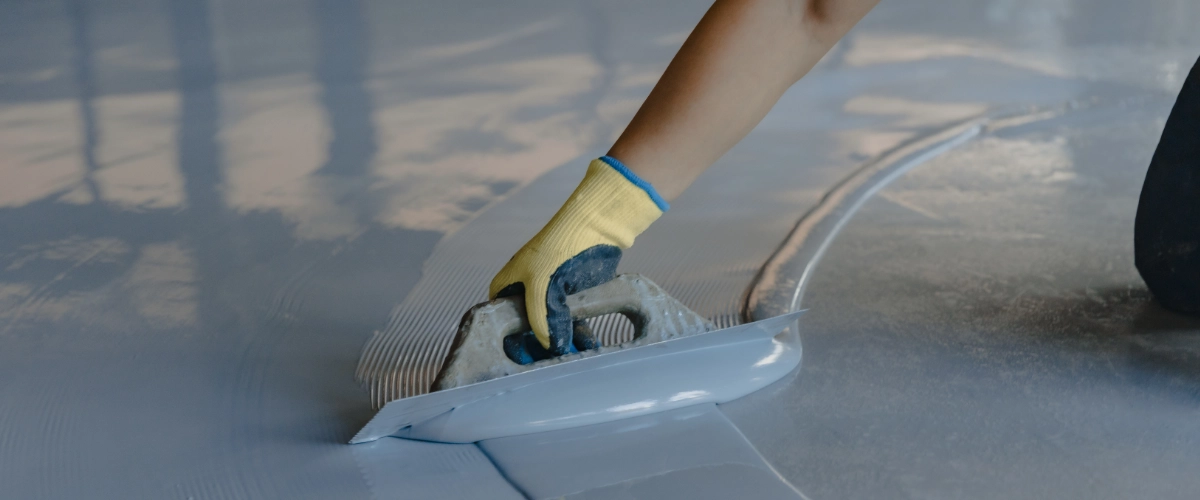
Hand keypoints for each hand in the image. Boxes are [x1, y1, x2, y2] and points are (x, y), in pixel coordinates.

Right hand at [490, 157, 668, 362]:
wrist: (597, 226)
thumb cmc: (561, 249)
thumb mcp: (544, 288)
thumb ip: (543, 322)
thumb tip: (551, 348)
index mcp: (506, 287)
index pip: (501, 325)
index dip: (513, 345)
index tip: (526, 364)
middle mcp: (524, 293)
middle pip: (527, 331)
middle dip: (542, 348)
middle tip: (554, 365)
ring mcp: (548, 295)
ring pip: (551, 328)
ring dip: (564, 343)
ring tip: (579, 355)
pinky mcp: (571, 297)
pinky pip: (570, 322)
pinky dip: (578, 334)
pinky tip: (589, 345)